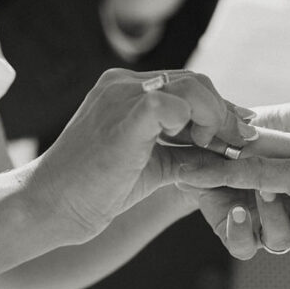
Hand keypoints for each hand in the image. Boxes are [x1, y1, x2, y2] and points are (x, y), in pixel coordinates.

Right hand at [32, 69, 254, 243]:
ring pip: (192, 86)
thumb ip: (182, 152)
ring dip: (217, 118)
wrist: (48, 207)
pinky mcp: (125, 116)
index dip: (218, 108)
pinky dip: (198, 124)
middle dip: (225, 112)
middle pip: (195, 81)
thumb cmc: (94, 191)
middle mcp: (124, 83)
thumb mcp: (149, 165)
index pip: (185, 85)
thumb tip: (225, 154)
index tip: (240, 131)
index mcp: (125, 90)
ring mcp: (122, 95)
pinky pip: (174, 105)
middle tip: (240, 141)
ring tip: (218, 148)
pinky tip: (200, 148)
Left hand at [178, 99, 289, 258]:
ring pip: (281, 241)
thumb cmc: (258, 129)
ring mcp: (267, 226)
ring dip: (275, 216)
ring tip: (264, 189)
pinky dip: (241, 231)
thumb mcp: (288, 120)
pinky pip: (243, 246)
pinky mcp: (236, 232)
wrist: (208, 139)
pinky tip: (237, 212)